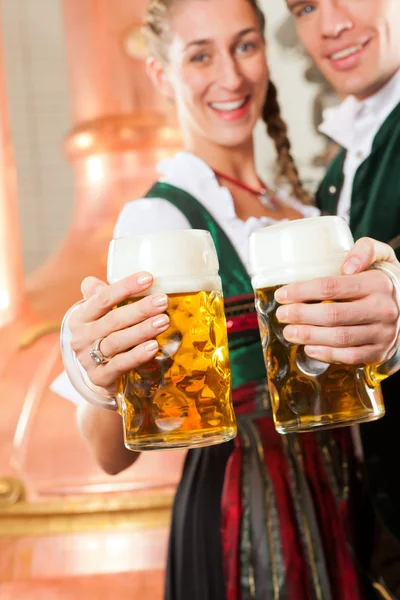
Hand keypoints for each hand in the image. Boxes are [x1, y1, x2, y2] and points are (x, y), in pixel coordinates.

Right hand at [68, 272, 169, 394]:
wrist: (96, 375)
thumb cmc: (103, 336)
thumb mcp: (99, 316)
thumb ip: (100, 297)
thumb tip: (94, 281)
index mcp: (80, 317)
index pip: (103, 298)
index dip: (126, 287)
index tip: (149, 278)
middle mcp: (81, 337)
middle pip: (113, 320)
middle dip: (140, 309)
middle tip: (163, 301)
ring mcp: (88, 359)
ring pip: (117, 341)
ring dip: (142, 331)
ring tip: (164, 321)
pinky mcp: (99, 378)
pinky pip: (120, 365)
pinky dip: (137, 355)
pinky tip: (154, 347)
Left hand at [274, 238, 399, 364]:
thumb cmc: (384, 281)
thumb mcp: (382, 257)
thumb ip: (365, 249)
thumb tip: (347, 265)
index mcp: (378, 283)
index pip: (332, 286)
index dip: (302, 291)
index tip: (282, 294)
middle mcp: (382, 309)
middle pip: (332, 315)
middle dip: (301, 315)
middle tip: (282, 314)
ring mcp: (382, 333)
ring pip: (339, 338)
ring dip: (309, 337)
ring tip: (288, 332)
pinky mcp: (379, 351)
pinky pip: (350, 357)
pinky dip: (327, 354)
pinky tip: (309, 348)